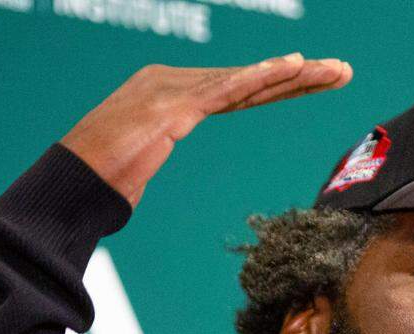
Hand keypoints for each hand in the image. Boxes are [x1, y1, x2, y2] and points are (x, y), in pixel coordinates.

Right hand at [59, 54, 352, 207]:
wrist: (70, 185)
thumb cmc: (97, 183)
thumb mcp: (136, 166)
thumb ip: (150, 157)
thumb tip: (139, 179)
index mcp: (172, 94)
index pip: (240, 90)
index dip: (281, 85)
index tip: (319, 81)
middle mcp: (175, 82)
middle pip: (250, 81)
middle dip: (300, 75)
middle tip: (343, 70)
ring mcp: (173, 91)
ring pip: (246, 81)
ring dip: (294, 75)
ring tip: (334, 70)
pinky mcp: (171, 107)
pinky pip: (225, 91)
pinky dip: (260, 77)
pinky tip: (291, 68)